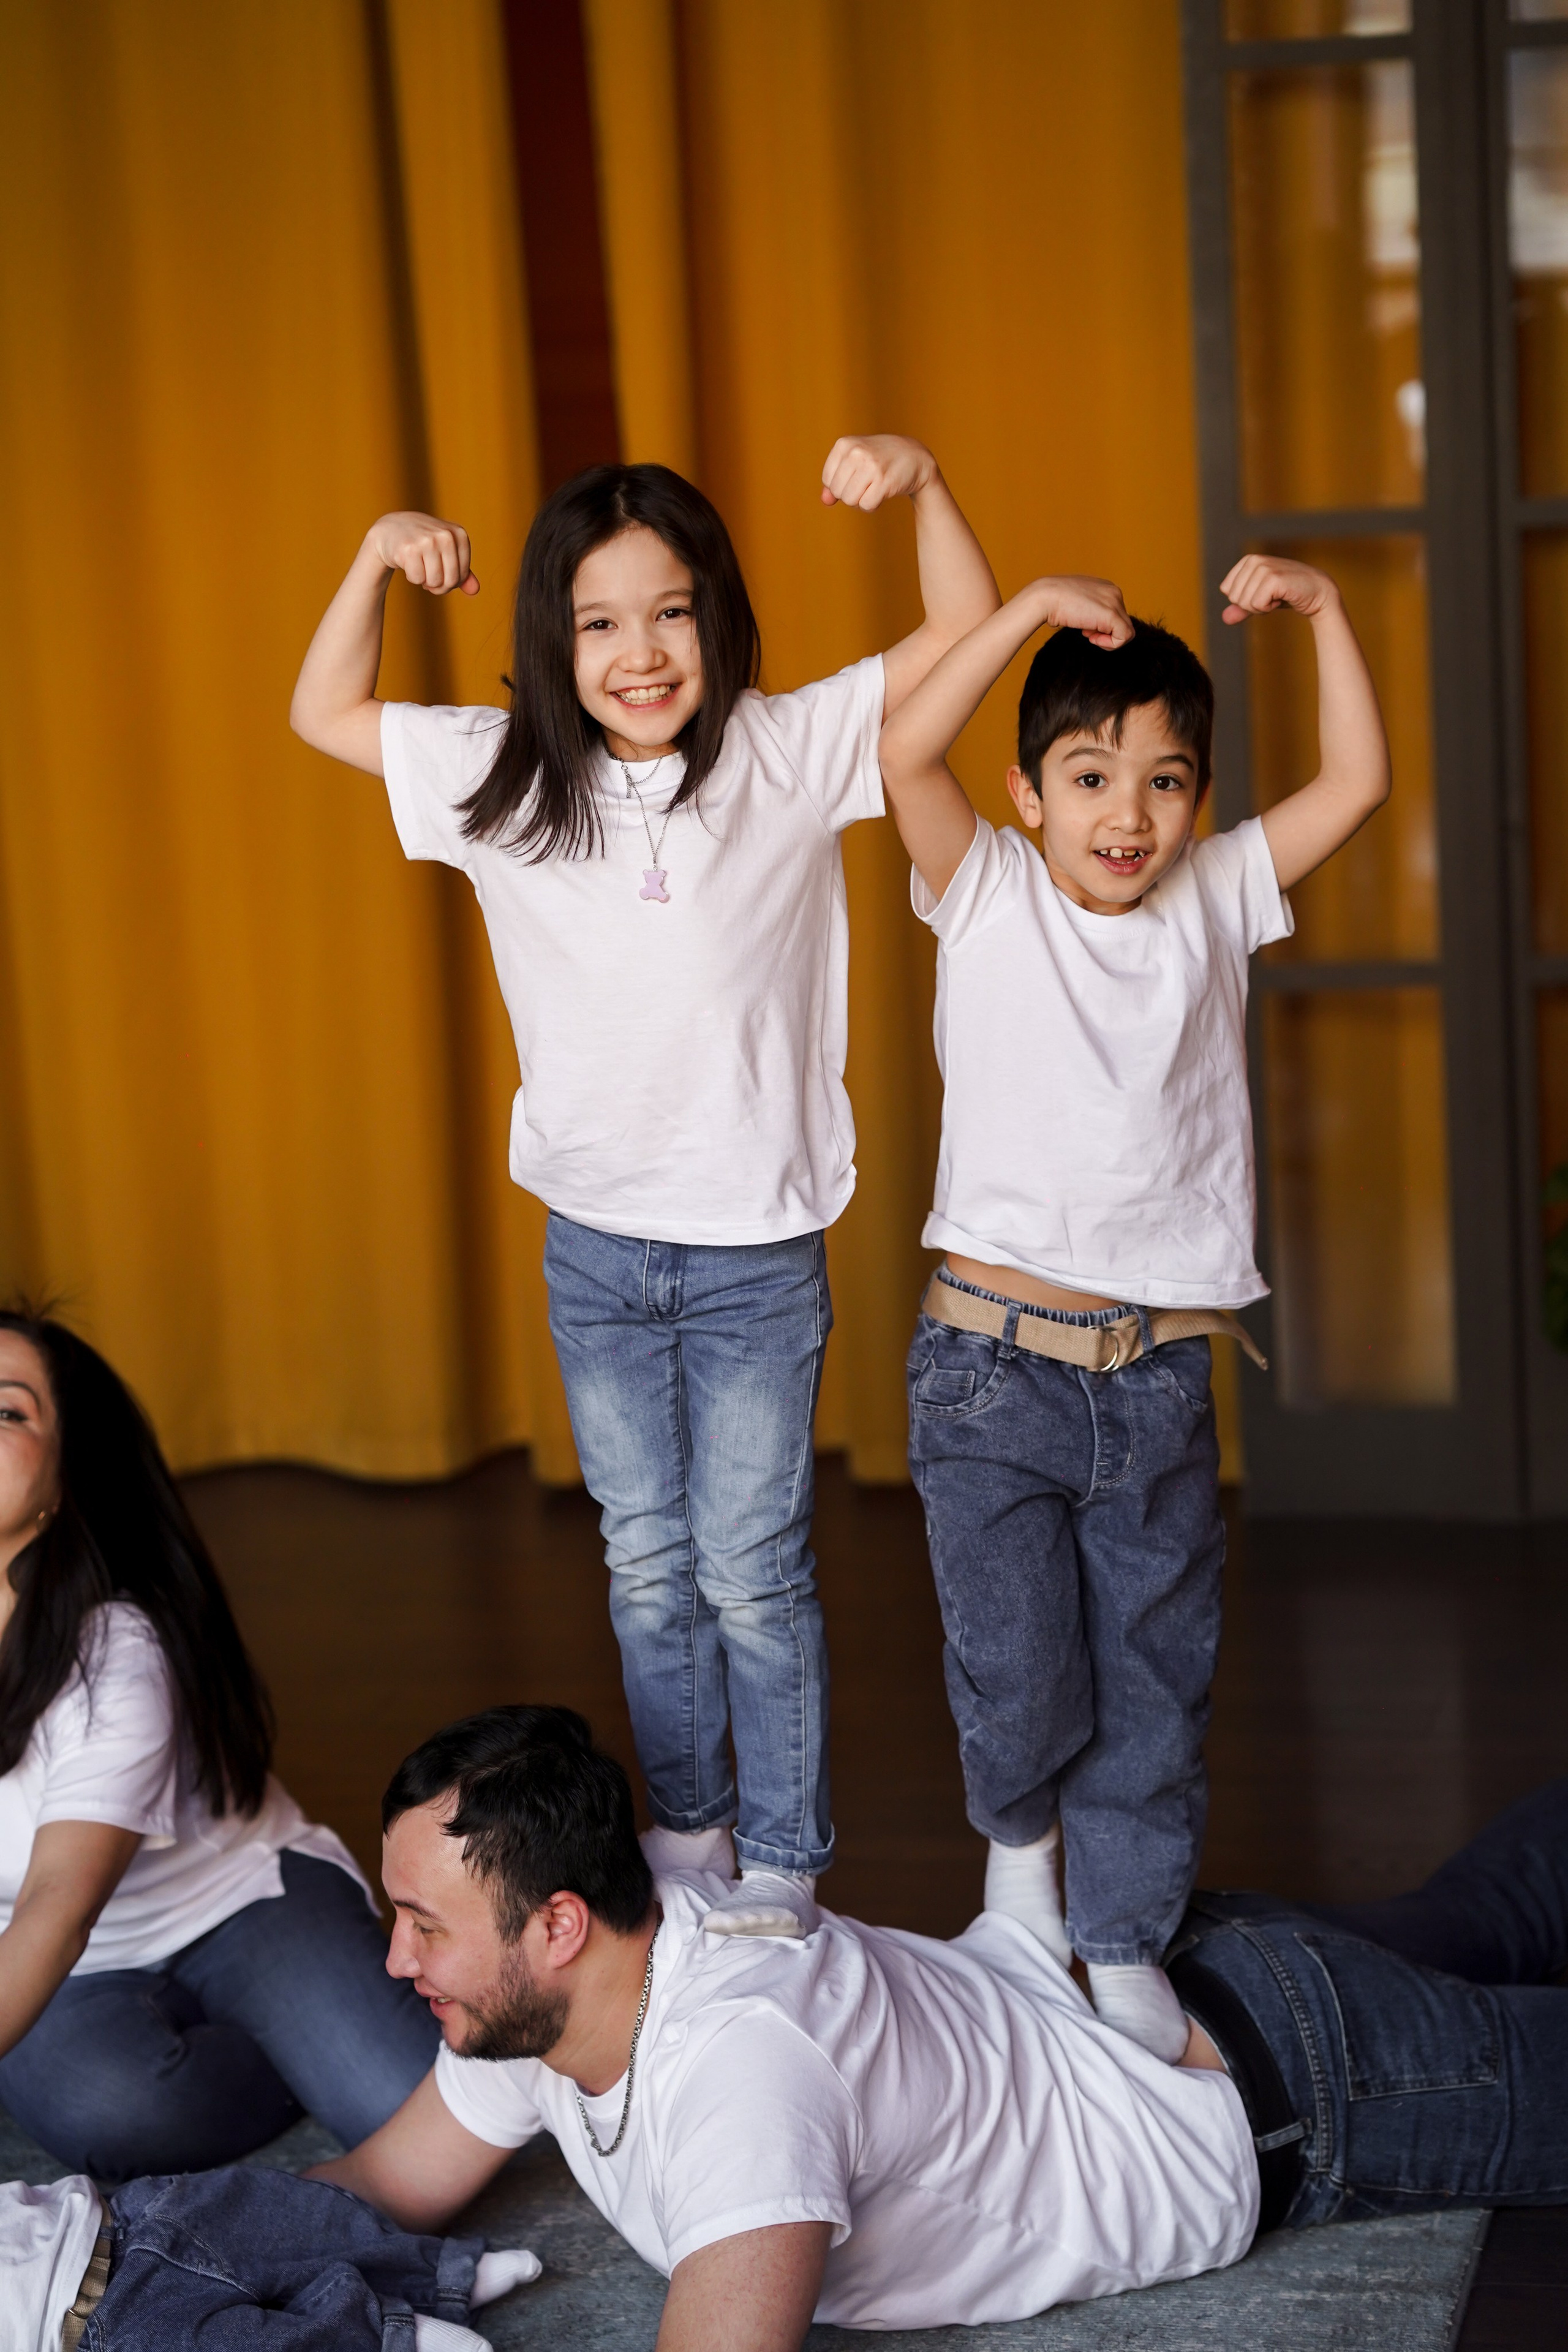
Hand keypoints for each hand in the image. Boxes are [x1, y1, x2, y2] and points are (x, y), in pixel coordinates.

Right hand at [366, 511, 479, 595]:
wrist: (391, 529)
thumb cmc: (424, 543)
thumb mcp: (446, 552)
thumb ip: (463, 572)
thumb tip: (475, 590)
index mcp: (459, 534)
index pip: (462, 575)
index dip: (451, 581)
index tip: (441, 573)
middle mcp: (445, 535)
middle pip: (450, 581)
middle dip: (439, 586)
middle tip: (429, 578)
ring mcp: (427, 541)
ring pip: (434, 582)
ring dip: (425, 581)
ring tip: (419, 568)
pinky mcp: (409, 549)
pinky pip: (417, 579)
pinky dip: (412, 577)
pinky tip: (408, 563)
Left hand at [820, 434, 936, 510]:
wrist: (915, 457)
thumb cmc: (880, 460)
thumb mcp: (854, 463)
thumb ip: (836, 480)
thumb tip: (825, 501)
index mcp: (844, 444)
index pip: (827, 480)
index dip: (840, 485)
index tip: (855, 476)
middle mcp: (856, 452)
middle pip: (838, 492)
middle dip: (850, 494)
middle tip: (866, 483)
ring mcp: (871, 466)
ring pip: (850, 500)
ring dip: (861, 501)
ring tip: (873, 488)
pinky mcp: (884, 481)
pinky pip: (866, 506)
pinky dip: (872, 506)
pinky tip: (881, 493)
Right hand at [1029, 574, 1133, 650]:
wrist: (1045, 597)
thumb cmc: (1054, 601)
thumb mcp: (1077, 602)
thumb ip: (1090, 609)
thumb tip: (1095, 626)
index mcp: (1106, 588)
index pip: (1117, 614)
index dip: (1102, 626)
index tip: (1085, 626)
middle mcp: (1114, 592)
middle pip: (1122, 623)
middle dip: (1105, 632)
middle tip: (1085, 630)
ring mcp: (1115, 602)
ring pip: (1126, 632)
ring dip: (1108, 640)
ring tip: (1089, 635)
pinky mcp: (1112, 614)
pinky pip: (1124, 637)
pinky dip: (1110, 644)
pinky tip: (1092, 639)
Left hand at [1219, 553, 1335, 626]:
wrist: (1317, 592)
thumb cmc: (1288, 594)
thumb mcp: (1260, 600)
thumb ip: (1241, 607)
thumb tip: (1224, 618)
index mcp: (1248, 560)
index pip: (1227, 590)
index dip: (1244, 599)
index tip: (1263, 593)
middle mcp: (1254, 560)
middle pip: (1234, 597)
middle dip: (1252, 605)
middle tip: (1272, 596)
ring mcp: (1264, 567)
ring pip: (1244, 602)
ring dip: (1262, 607)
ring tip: (1278, 596)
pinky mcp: (1273, 578)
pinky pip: (1256, 605)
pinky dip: (1269, 608)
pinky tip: (1282, 597)